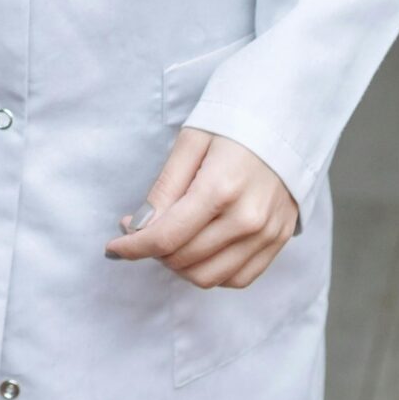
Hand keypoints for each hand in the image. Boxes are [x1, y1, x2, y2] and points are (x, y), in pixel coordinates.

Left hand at [106, 129, 298, 287]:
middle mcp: (247, 219)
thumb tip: (138, 227)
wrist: (286, 122)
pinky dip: (211, 272)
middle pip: (184, 259)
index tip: (113, 248)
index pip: (166, 236)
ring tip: (169, 241)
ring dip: (179, 266)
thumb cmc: (233, 126)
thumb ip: (164, 189)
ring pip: (209, 277)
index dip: (133, 247)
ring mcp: (267, 234)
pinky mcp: (279, 241)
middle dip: (153, 252)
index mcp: (220, 188)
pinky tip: (197, 251)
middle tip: (143, 232)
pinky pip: (238, 278)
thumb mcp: (190, 143)